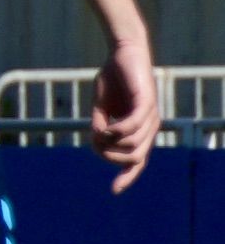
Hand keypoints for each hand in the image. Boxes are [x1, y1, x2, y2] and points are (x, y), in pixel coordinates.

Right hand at [90, 36, 158, 192]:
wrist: (124, 52)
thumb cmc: (113, 79)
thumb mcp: (101, 107)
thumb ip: (99, 126)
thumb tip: (98, 143)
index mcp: (140, 130)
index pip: (138, 161)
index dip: (127, 177)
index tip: (114, 191)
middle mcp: (150, 127)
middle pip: (133, 159)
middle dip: (110, 157)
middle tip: (94, 141)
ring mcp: (150, 116)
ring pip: (132, 146)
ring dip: (109, 144)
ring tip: (96, 129)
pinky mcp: (146, 103)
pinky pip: (130, 128)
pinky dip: (114, 131)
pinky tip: (103, 125)